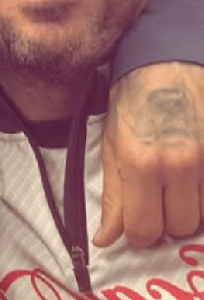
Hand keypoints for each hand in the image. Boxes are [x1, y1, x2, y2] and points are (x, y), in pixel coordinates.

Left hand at [95, 62, 203, 246]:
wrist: (167, 60)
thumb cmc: (135, 102)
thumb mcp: (112, 147)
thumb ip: (113, 198)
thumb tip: (106, 239)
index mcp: (141, 164)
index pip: (144, 230)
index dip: (139, 235)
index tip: (139, 226)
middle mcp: (179, 163)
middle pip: (181, 227)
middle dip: (167, 221)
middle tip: (159, 202)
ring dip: (191, 206)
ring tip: (177, 183)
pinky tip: (194, 175)